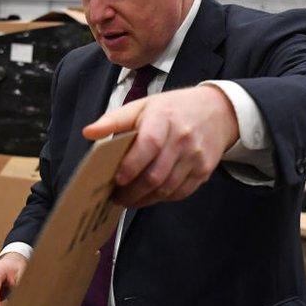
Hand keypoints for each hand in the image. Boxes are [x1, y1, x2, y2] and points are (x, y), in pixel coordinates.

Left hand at [83, 86, 238, 207]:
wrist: (217, 111)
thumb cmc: (173, 109)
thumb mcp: (143, 105)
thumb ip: (114, 120)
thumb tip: (88, 133)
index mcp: (163, 118)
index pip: (148, 145)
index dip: (131, 165)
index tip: (116, 179)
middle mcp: (182, 138)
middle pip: (156, 174)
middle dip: (132, 192)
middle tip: (117, 198)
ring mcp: (195, 157)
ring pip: (167, 188)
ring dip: (145, 199)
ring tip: (129, 200)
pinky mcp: (204, 170)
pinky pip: (180, 193)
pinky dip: (162, 198)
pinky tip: (150, 196)